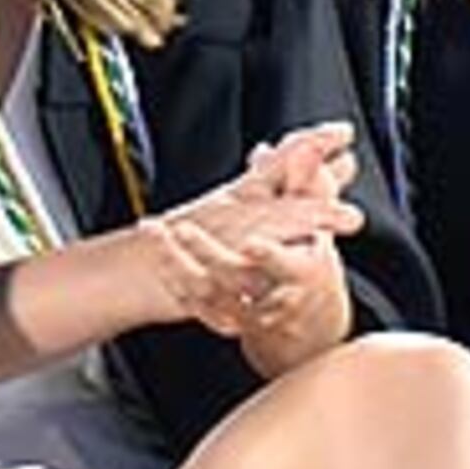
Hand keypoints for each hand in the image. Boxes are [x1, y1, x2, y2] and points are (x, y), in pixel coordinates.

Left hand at [140, 124, 362, 341]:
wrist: (306, 318)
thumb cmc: (311, 259)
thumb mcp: (317, 221)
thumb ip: (306, 182)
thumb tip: (296, 148)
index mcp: (304, 270)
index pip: (288, 265)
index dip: (270, 256)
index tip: (251, 243)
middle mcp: (273, 296)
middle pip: (238, 278)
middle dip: (208, 252)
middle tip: (181, 228)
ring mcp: (247, 312)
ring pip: (208, 292)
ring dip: (177, 262)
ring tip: (152, 228)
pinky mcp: (225, 320)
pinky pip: (195, 304)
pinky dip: (175, 280)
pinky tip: (158, 256)